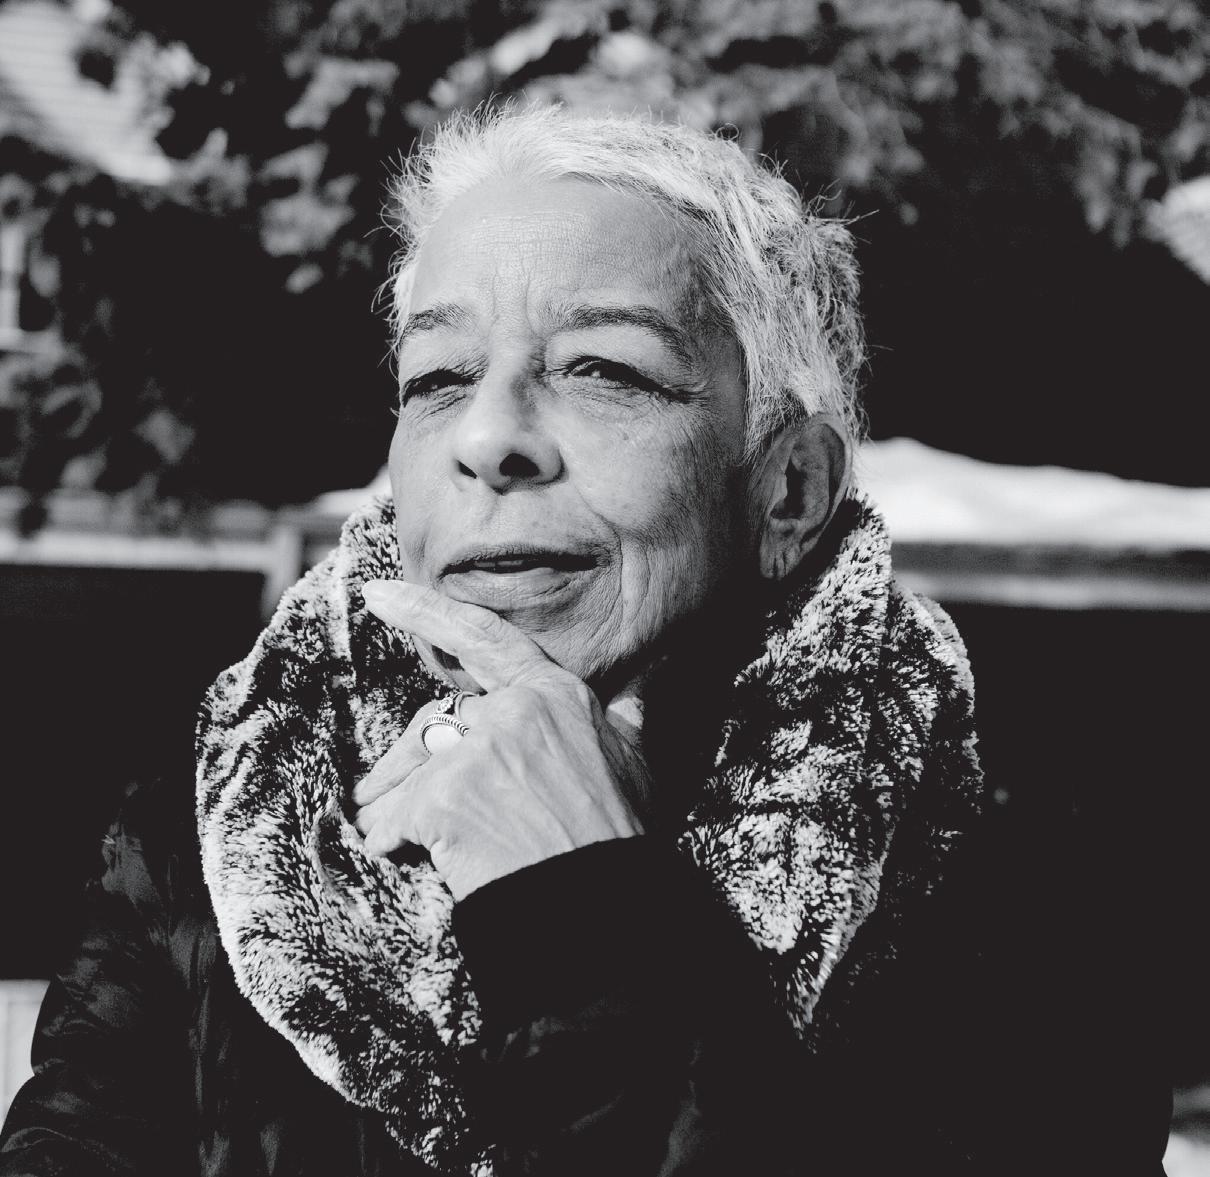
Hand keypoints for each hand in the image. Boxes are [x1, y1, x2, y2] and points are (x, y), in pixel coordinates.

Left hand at [353, 581, 651, 900]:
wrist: (599, 908)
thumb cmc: (615, 838)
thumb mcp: (634, 764)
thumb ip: (624, 718)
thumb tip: (642, 686)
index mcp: (555, 695)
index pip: (484, 639)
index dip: (426, 612)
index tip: (379, 594)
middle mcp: (516, 711)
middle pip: (435, 722)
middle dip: (401, 762)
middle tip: (374, 793)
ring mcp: (480, 752)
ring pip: (411, 771)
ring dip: (392, 804)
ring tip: (383, 831)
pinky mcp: (447, 797)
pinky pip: (397, 815)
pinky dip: (390, 838)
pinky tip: (397, 854)